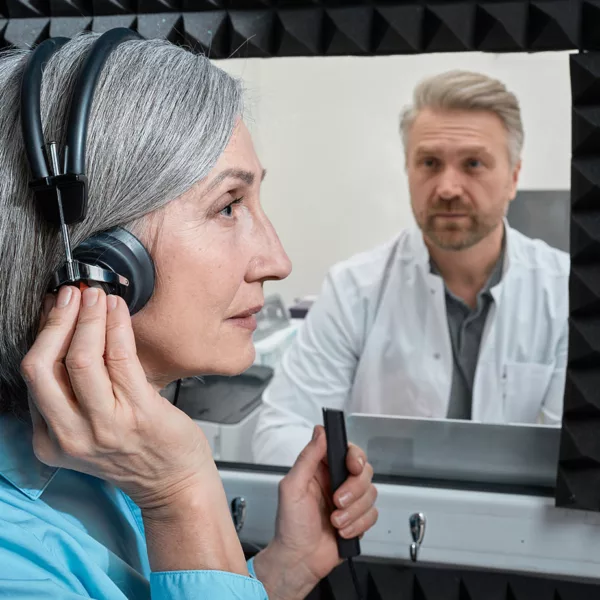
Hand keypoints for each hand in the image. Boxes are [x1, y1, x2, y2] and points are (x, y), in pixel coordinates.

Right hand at [21, 286, 218, 508]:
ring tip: (95, 295)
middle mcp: (71, 436)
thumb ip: (71, 399)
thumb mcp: (87, 433)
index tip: (55, 307)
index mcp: (51, 440)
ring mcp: (104, 427)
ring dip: (88, 318)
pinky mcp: (139, 413)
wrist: (174, 483)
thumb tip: (69, 335)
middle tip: (71, 293)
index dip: (44, 333)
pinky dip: (116, 327)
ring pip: (81, 359)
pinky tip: (118, 310)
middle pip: (43, 366)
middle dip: (56, 321)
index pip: (34, 376)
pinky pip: (120, 359)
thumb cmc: (136, 452)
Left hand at [254, 425, 377, 599]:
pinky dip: (358, 525)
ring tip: (335, 521)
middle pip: (364, 471)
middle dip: (354, 489)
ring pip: (370, 493)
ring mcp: (349, 500)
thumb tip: (320, 432)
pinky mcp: (358, 518)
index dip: (355, 456)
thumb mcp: (292, 487)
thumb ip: (307, 458)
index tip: (352, 467)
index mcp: (320, 469)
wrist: (299, 561)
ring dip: (353, 511)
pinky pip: (373, 514)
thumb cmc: (290, 526)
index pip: (347, 450)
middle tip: (337, 501)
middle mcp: (337, 481)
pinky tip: (342, 531)